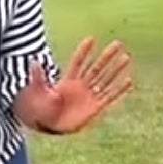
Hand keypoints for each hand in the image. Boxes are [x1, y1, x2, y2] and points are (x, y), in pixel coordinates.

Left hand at [13, 36, 133, 134]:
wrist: (48, 125)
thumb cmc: (42, 107)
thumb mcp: (39, 92)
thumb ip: (39, 78)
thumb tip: (33, 61)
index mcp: (68, 80)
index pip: (78, 62)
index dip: (84, 51)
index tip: (91, 38)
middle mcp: (81, 85)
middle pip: (96, 67)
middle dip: (107, 56)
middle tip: (118, 43)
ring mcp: (89, 95)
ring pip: (106, 79)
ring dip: (116, 70)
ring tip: (126, 58)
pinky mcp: (95, 107)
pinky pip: (109, 96)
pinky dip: (119, 90)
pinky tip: (129, 81)